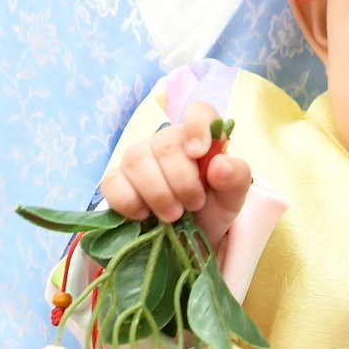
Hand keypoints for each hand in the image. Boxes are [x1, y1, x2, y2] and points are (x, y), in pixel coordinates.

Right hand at [101, 100, 254, 247]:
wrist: (190, 237)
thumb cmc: (212, 206)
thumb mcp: (233, 197)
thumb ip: (235, 178)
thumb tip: (220, 165)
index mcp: (198, 138)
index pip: (198, 112)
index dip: (197, 126)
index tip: (198, 153)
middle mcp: (165, 143)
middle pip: (165, 145)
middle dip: (181, 181)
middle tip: (194, 205)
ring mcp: (137, 159)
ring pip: (137, 162)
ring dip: (158, 194)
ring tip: (173, 216)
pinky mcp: (116, 180)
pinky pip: (113, 183)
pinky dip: (129, 202)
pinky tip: (144, 215)